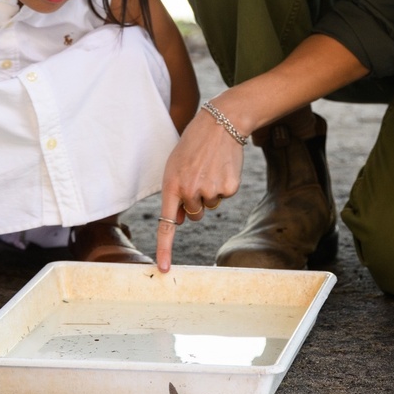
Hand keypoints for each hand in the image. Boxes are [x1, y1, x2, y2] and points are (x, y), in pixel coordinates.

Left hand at [155, 107, 243, 270]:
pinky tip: (222, 167)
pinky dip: (224, 185)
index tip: (164, 269)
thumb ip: (173, 194)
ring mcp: (211, 190)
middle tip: (198, 175)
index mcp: (171, 186)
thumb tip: (177, 220)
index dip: (165, 249)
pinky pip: (224, 196)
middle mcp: (190, 191)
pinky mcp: (229, 188)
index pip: (166, 225)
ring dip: (210, 191)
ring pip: (210, 205)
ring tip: (210, 167)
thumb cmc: (194, 146)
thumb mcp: (175, 166)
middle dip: (195, 201)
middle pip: (193, 214)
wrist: (221, 123)